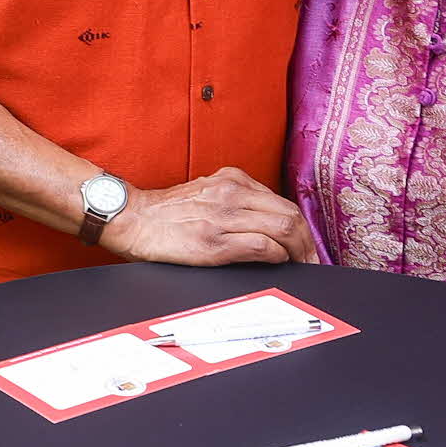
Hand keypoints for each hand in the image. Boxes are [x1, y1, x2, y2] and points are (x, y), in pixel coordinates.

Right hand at [97, 168, 318, 266]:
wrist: (132, 218)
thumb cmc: (167, 212)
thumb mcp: (207, 192)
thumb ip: (237, 200)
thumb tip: (267, 223)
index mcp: (233, 180)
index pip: (283, 202)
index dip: (302, 227)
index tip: (307, 245)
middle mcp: (233, 193)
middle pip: (290, 214)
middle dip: (308, 241)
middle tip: (312, 260)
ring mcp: (224, 217)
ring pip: (283, 228)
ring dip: (299, 251)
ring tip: (302, 266)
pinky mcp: (215, 242)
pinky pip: (263, 247)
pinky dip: (278, 257)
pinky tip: (278, 263)